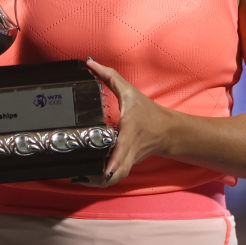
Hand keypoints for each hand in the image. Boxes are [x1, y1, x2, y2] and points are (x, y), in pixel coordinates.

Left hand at [85, 57, 172, 186]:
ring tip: (78, 177)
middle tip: (77, 175)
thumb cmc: (148, 112)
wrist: (168, 131)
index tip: (102, 170)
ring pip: (115, 178)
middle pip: (116, 173)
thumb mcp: (129, 91)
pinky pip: (115, 176)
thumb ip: (109, 76)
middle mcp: (129, 150)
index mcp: (129, 132)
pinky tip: (86, 176)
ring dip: (97, 182)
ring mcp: (129, 160)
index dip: (113, 163)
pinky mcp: (127, 165)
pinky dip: (102, 179)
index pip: (121, 150)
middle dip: (97, 178)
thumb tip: (90, 63)